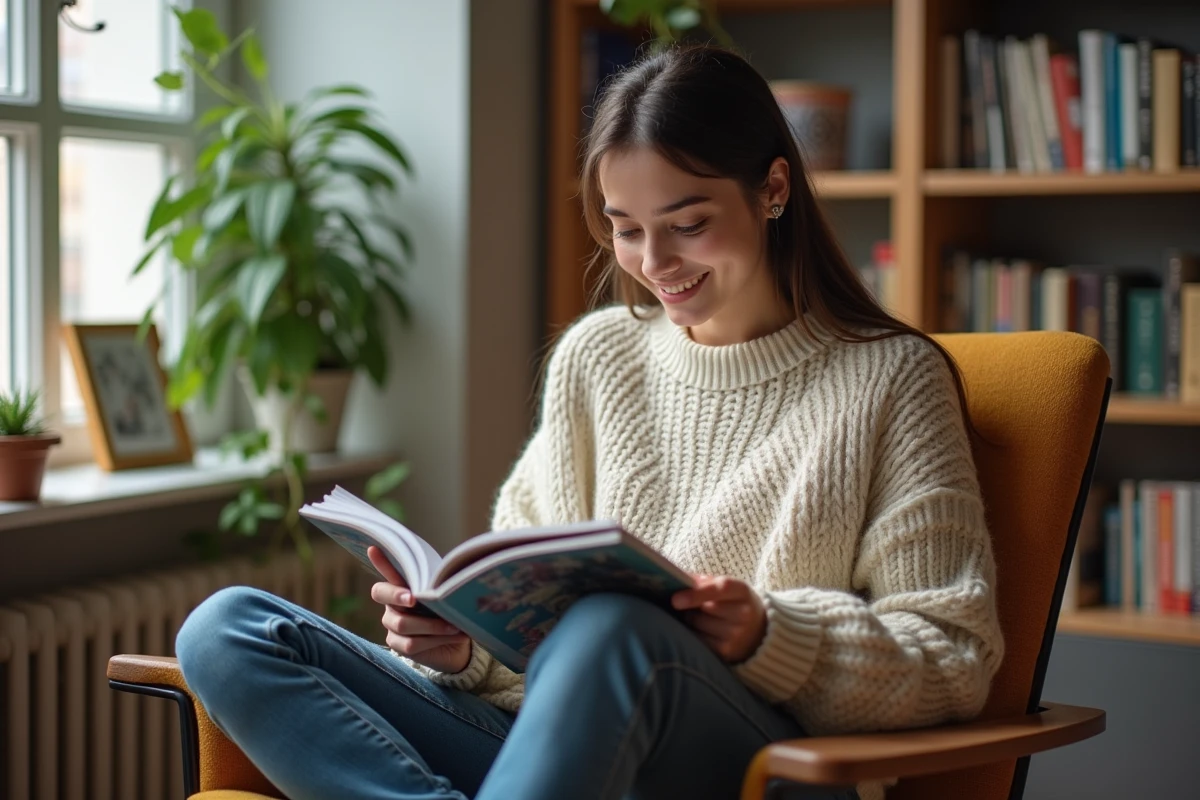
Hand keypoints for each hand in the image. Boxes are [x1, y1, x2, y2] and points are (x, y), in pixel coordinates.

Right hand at [367, 546, 472, 673]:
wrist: (456, 640)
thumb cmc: (448, 610)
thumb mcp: (444, 595)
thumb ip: (437, 585)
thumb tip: (446, 574)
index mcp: (401, 587)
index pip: (387, 572)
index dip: (380, 562)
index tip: (374, 549)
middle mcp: (391, 604)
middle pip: (382, 595)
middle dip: (399, 595)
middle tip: (415, 598)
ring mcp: (392, 625)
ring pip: (402, 623)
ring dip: (432, 624)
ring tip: (454, 625)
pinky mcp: (398, 646)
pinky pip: (411, 643)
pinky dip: (435, 639)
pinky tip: (454, 634)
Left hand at [672, 575, 766, 662]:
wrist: (757, 632)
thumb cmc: (733, 603)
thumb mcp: (726, 587)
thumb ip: (703, 581)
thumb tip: (677, 580)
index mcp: (742, 592)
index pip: (721, 589)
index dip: (697, 593)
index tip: (675, 599)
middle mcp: (743, 614)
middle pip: (704, 609)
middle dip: (690, 606)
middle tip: (686, 603)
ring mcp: (735, 635)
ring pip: (697, 625)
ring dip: (690, 619)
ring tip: (698, 617)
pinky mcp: (726, 652)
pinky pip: (697, 640)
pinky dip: (692, 633)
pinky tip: (699, 630)